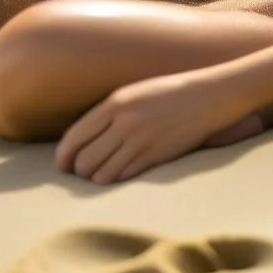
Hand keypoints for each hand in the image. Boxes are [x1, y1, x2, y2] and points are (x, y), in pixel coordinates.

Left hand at [55, 69, 261, 183]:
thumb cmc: (171, 92)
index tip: (62, 165)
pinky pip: (123, 178)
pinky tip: (120, 175)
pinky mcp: (156, 157)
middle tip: (83, 173)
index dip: (63, 156)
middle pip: (84, 160)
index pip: (74, 136)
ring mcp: (141, 141)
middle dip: (79, 171)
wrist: (210, 95)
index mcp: (116, 102)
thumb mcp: (136, 92)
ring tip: (102, 175)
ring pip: (101, 175)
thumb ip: (110, 112)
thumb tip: (83, 139)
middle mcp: (124, 122)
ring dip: (98, 178)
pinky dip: (117, 180)